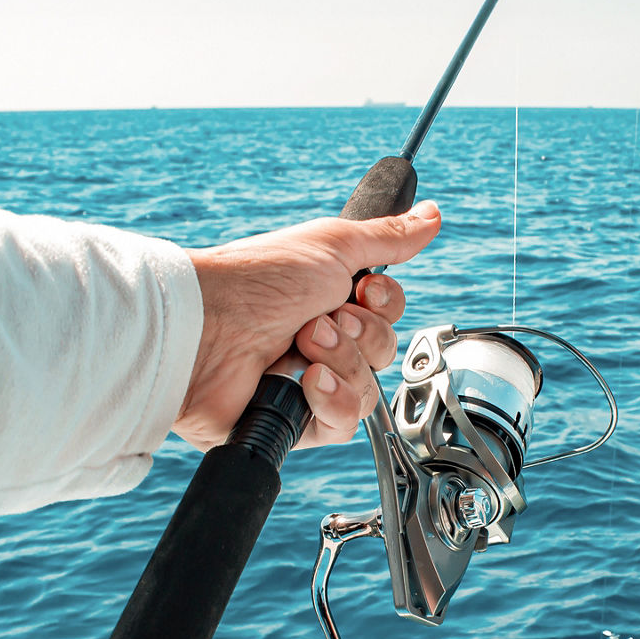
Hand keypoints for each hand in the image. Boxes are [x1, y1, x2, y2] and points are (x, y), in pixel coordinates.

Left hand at [174, 201, 440, 450]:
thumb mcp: (333, 246)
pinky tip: (304, 383)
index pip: (388, 315)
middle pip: (384, 352)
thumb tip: (432, 214)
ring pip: (369, 391)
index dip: (385, 305)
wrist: (207, 330)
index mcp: (328, 300)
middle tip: (319, 320)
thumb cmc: (257, 280)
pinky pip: (343, 425)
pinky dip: (331, 401)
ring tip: (302, 346)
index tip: (362, 288)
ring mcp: (308, 384)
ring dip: (343, 364)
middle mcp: (321, 342)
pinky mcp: (295, 423)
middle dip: (361, 336)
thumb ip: (387, 236)